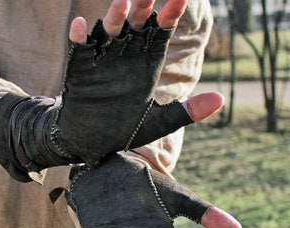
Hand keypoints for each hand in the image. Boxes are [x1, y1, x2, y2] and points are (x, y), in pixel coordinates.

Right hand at [0, 0, 219, 182]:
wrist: (93, 143)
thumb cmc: (125, 131)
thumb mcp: (159, 122)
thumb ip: (188, 110)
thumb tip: (220, 99)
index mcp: (146, 65)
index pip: (161, 33)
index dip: (171, 15)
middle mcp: (125, 57)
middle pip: (136, 25)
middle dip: (144, 7)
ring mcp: (102, 61)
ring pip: (109, 32)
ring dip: (115, 17)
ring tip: (123, 2)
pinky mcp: (80, 70)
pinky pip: (79, 50)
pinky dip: (79, 37)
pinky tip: (80, 24)